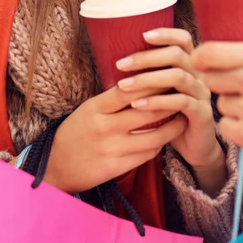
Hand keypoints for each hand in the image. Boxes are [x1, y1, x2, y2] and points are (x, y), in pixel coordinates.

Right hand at [44, 82, 185, 193]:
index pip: (129, 89)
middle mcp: (104, 127)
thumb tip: (145, 82)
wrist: (56, 164)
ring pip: (153, 135)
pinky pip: (147, 154)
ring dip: (173, 125)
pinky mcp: (116, 167)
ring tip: (184, 115)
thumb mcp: (90, 109)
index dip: (152, 81)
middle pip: (146, 111)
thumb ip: (114, 99)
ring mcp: (111, 148)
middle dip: (170, 101)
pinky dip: (160, 143)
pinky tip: (167, 136)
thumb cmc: (76, 131)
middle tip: (186, 93)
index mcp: (95, 108)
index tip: (170, 74)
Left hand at [117, 28, 225, 177]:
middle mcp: (199, 75)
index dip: (166, 34)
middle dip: (146, 57)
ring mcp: (203, 93)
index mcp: (190, 65)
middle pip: (177, 54)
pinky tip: (138, 105)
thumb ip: (150, 74)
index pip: (183, 39)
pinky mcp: (202, 113)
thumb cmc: (172, 115)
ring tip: (123, 86)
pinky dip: (157, 101)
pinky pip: (181, 102)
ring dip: (147, 79)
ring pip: (178, 77)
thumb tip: (120, 59)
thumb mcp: (161, 91)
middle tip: (121, 64)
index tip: (142, 35)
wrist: (195, 146)